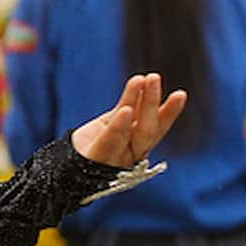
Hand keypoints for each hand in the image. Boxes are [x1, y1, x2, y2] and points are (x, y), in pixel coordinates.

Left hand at [71, 73, 185, 168]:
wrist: (64, 168)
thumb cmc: (92, 142)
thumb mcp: (112, 122)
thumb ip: (129, 108)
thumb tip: (144, 83)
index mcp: (137, 147)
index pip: (156, 128)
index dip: (169, 112)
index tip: (181, 94)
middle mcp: (131, 156)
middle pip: (147, 129)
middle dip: (152, 102)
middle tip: (154, 77)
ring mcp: (115, 160)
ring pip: (132, 133)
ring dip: (140, 106)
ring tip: (142, 80)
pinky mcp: (97, 159)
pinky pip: (110, 142)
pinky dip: (119, 127)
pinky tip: (126, 110)